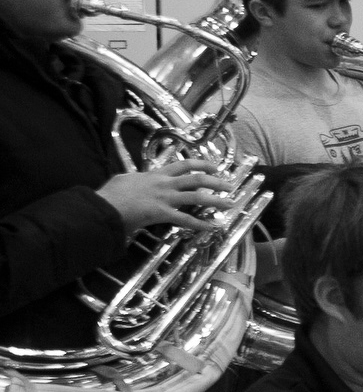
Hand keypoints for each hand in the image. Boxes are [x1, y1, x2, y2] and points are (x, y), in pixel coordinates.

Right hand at [97, 159, 234, 232]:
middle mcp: (164, 184)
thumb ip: (134, 179)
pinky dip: (199, 224)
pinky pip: (185, 219)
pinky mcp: (162, 213)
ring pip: (197, 197)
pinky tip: (211, 227)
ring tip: (230, 203)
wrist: (103, 205)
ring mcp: (165, 198)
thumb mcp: (124, 180)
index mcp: (156, 174)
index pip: (183, 165)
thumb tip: (132, 180)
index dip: (201, 164)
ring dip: (216, 200)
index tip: (214, 166)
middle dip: (216, 181)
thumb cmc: (110, 194)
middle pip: (196, 178)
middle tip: (229, 185)